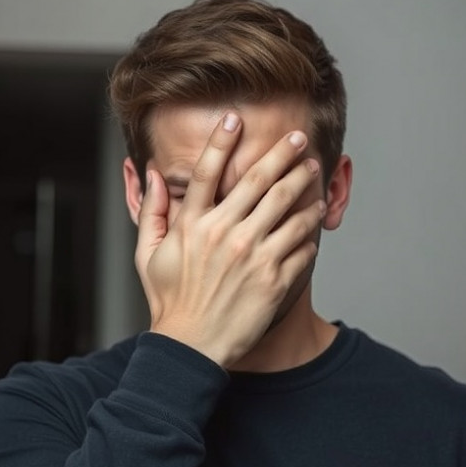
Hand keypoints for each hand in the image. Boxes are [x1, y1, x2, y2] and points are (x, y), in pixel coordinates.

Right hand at [134, 113, 324, 366]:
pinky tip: (316, 216)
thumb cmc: (170, 301)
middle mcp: (225, 235)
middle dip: (283, 154)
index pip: (206, 172)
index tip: (235, 118)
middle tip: (297, 137)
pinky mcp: (274, 279)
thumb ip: (153, 213)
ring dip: (305, 185)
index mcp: (192, 226)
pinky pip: (301, 244)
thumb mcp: (149, 255)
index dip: (221, 141)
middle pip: (260, 181)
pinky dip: (311, 229)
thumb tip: (153, 175)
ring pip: (289, 208)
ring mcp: (253, 256)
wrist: (192, 348)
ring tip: (314, 172)